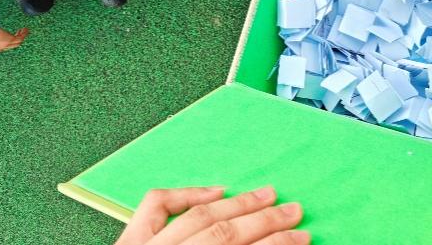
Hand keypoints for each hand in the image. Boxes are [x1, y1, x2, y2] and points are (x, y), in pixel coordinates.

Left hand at [0, 27, 28, 52]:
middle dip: (15, 40)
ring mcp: (5, 45)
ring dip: (21, 36)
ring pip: (17, 42)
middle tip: (18, 33)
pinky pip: (20, 38)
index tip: (8, 36)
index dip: (6, 42)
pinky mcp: (9, 39)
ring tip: (24, 30)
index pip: (0, 47)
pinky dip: (24, 34)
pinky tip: (25, 29)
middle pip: (10, 46)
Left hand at [115, 186, 307, 244]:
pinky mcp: (128, 240)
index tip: (303, 237)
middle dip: (264, 221)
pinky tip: (216, 191)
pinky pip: (158, 205)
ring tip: (267, 194)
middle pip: (224, 234)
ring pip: (198, 216)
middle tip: (294, 211)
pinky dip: (188, 194)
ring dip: (237, 203)